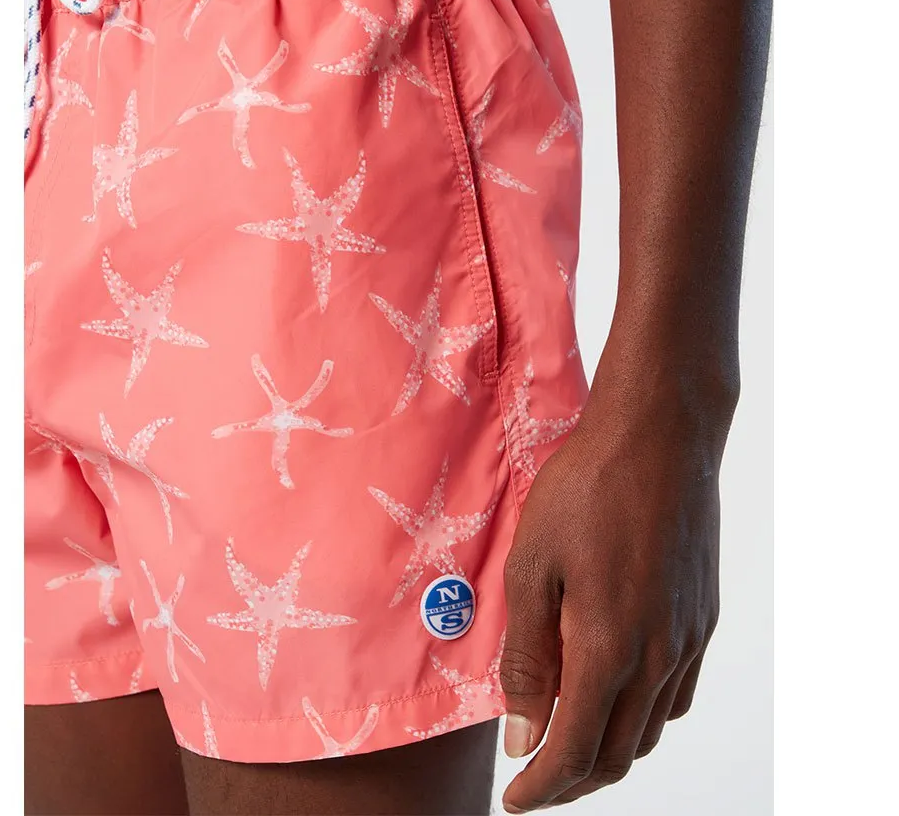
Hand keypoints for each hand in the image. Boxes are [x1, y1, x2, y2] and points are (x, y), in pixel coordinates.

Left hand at [499, 361, 732, 810]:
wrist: (659, 437)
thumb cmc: (584, 492)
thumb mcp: (532, 567)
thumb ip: (527, 656)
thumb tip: (520, 732)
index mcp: (609, 648)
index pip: (576, 750)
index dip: (543, 785)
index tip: (516, 798)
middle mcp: (659, 655)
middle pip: (618, 752)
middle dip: (573, 778)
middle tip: (535, 775)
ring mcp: (688, 637)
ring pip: (650, 728)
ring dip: (609, 750)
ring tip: (569, 740)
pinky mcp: (703, 615)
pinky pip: (676, 693)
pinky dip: (643, 716)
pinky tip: (617, 695)